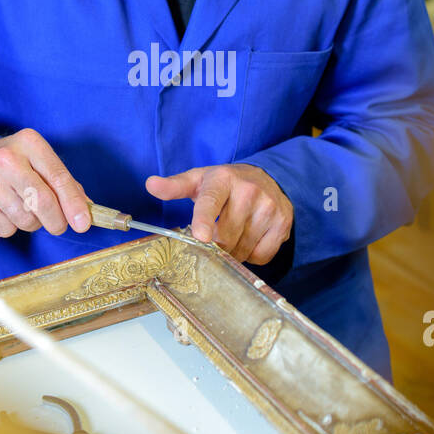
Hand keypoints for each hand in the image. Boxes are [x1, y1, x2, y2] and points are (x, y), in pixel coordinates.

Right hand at [0, 128, 91, 238]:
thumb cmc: (14, 164)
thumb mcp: (39, 161)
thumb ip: (63, 183)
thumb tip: (86, 210)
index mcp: (29, 142)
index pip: (58, 177)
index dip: (73, 203)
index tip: (83, 224)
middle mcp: (6, 158)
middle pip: (42, 201)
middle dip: (56, 221)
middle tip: (58, 226)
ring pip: (25, 219)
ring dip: (32, 223)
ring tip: (24, 209)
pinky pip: (5, 229)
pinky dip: (11, 228)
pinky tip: (4, 212)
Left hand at [145, 163, 292, 264]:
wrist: (267, 178)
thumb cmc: (225, 184)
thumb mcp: (199, 180)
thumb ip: (175, 186)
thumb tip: (150, 184)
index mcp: (223, 180)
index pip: (211, 202)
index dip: (205, 220)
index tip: (201, 236)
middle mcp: (249, 191)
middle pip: (226, 236)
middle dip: (215, 247)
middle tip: (211, 242)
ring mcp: (269, 207)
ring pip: (243, 248)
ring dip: (232, 252)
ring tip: (230, 238)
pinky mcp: (282, 223)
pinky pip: (261, 255)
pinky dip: (251, 255)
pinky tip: (248, 240)